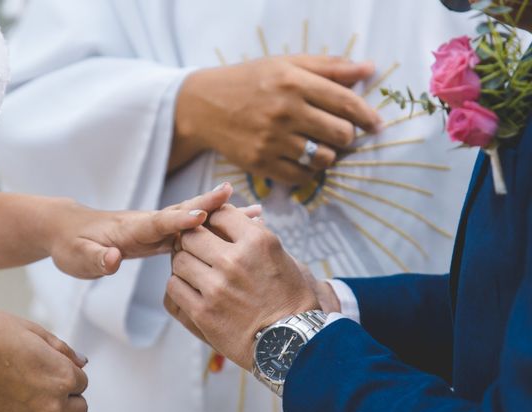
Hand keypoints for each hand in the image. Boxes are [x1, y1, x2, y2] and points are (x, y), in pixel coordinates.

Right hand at [0, 309, 87, 411]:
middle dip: (66, 400)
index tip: (48, 367)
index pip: (82, 382)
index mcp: (61, 376)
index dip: (67, 372)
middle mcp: (50, 405)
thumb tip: (81, 361)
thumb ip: (61, 348)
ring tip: (26, 407)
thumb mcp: (30, 329)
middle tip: (43, 387)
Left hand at [42, 183, 233, 278]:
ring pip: (192, 218)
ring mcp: (155, 228)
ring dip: (220, 214)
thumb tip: (114, 259)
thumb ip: (96, 259)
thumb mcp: (77, 257)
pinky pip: (190, 230)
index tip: (203, 215)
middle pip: (182, 212)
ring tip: (254, 212)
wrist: (67, 229)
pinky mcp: (159, 236)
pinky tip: (234, 229)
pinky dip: (213, 226)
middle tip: (238, 197)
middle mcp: (147, 223)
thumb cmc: (71, 244)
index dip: (179, 220)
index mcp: (130, 228)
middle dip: (209, 205)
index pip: (157, 222)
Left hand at [165, 204, 319, 369]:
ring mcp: (216, 287)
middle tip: (197, 248)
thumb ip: (256, 236)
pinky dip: (179, 286)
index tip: (212, 227)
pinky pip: (174, 287)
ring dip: (185, 264)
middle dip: (193, 240)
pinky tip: (191, 289)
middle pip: (192, 235)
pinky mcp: (203, 312)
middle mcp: (235, 261)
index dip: (213, 219)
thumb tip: (239, 219)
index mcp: (258, 242)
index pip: (220, 214)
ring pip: (179, 260)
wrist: (292, 342)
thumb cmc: (290, 300)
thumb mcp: (282, 257)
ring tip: (195, 271)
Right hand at [173, 55, 381, 183]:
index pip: (346, 102)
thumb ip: (328, 66)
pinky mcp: (260, 163)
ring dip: (329, 156)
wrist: (204, 105)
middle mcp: (284, 111)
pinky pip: (301, 177)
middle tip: (344, 136)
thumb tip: (369, 68)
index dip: (368, 116)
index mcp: (294, 82)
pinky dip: (309, 172)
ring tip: (321, 148)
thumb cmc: (249, 81)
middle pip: (341, 134)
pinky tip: (304, 161)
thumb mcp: (286, 64)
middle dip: (348, 137)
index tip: (377, 125)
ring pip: (323, 159)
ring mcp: (271, 140)